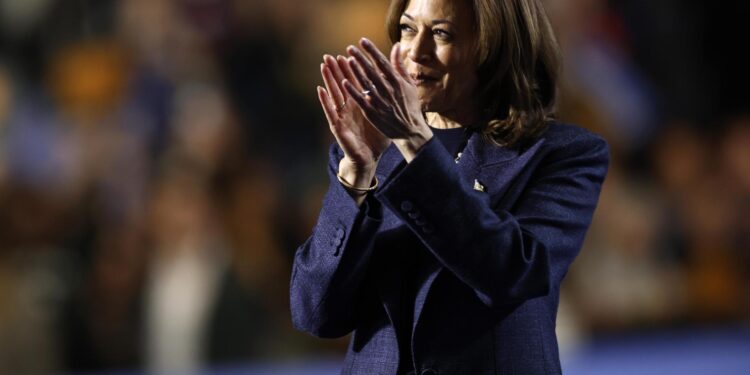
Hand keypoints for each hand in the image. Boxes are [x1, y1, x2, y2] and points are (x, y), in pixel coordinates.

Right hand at [317, 54, 390, 176]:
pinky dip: (325, 101)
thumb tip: (394, 87)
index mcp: (360, 104)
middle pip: (341, 85)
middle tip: (330, 55)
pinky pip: (330, 112)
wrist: (369, 157)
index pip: (354, 83)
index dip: (350, 69)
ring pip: (333, 94)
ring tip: (323, 66)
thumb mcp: (383, 116)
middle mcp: (349, 108)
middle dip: (335, 70)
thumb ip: (387, 100)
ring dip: (328, 80)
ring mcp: (342, 116)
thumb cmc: (376, 137)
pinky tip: (320, 90)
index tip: (348, 54)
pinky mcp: (338, 126)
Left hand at [343, 38, 432, 160]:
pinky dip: (353, 91)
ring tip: (347, 60)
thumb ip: (400, 65)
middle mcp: (388, 90)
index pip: (382, 62)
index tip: (362, 41)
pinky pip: (361, 99)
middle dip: (361, 58)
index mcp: (397, 82)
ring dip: (356, 71)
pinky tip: (344, 82)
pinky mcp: (372, 112)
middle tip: (350, 48)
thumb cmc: (410, 105)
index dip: (372, 51)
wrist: (410, 130)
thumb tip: (396, 46)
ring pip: (365, 84)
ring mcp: (380, 101)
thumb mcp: (409, 84)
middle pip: (372, 71)